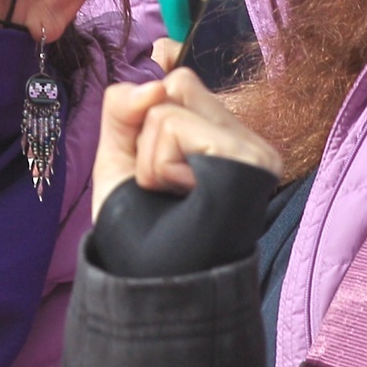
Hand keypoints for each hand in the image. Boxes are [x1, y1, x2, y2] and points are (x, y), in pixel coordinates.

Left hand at [90, 59, 284, 222]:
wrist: (150, 287)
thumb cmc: (139, 232)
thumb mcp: (118, 159)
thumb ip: (122, 108)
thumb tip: (154, 82)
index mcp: (218, 138)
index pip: (180, 80)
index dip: (154, 95)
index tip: (156, 129)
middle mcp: (241, 138)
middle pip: (175, 84)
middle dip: (147, 136)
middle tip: (162, 183)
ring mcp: (248, 145)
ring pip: (170, 103)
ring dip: (150, 156)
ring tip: (172, 193)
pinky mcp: (246, 155)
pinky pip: (173, 124)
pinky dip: (158, 164)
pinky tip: (181, 194)